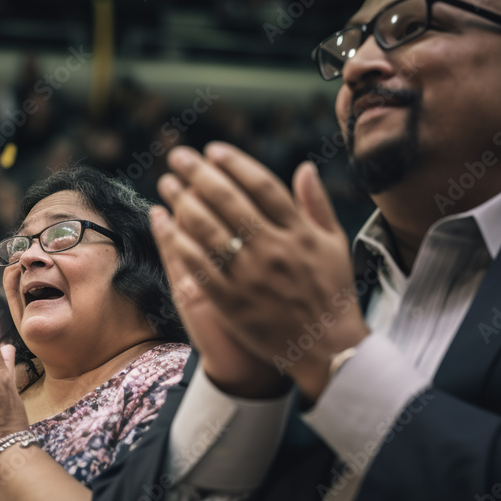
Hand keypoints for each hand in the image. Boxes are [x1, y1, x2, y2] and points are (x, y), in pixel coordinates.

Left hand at [158, 143, 369, 399]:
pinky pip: (199, 266)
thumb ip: (317, 205)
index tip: (213, 150)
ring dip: (182, 202)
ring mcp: (250, 276)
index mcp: (298, 232)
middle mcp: (273, 249)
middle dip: (199, 174)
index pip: (262, 186)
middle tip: (177, 157)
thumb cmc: (332, 294)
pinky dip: (180, 242)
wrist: (328, 350)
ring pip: (209, 230)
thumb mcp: (334, 244)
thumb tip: (305, 167)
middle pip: (228, 201)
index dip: (235, 163)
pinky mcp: (231, 302)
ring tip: (167, 185)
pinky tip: (165, 224)